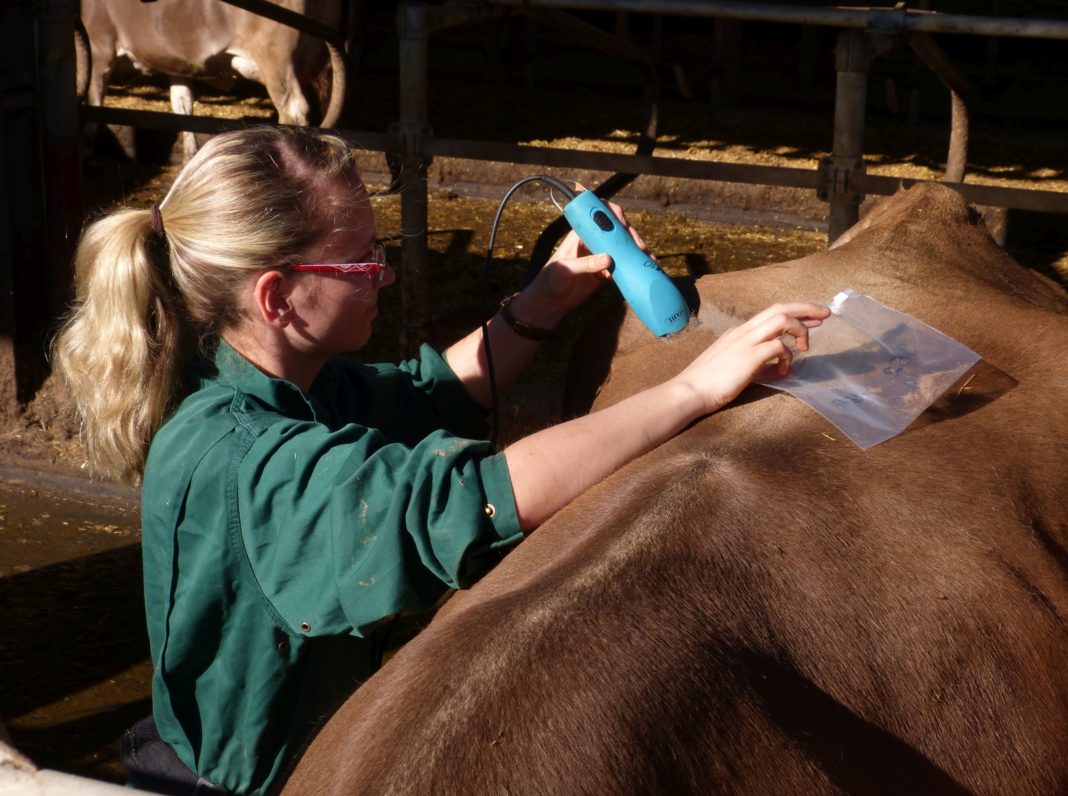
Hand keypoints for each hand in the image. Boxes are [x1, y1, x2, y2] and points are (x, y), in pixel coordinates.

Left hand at [516, 199, 649, 324]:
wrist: (551, 302)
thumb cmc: (551, 280)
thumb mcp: (565, 270)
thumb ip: (585, 264)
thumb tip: (608, 259)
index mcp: (580, 234)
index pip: (597, 217)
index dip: (611, 213)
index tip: (622, 222)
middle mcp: (592, 242)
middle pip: (616, 231)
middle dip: (630, 235)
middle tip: (639, 247)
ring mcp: (600, 256)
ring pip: (622, 248)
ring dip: (635, 251)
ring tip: (648, 258)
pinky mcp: (605, 272)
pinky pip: (622, 265)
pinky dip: (633, 267)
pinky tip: (643, 269)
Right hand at [672, 303, 830, 414]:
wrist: (688, 391)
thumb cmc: (707, 384)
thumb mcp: (735, 369)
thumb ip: (758, 365)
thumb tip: (780, 369)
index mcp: (738, 333)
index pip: (771, 313)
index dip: (795, 311)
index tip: (813, 316)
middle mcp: (743, 331)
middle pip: (780, 308)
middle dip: (806, 309)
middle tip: (825, 315)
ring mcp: (746, 342)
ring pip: (782, 320)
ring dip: (799, 330)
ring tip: (805, 347)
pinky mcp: (749, 357)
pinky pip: (779, 346)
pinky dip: (788, 356)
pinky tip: (785, 371)